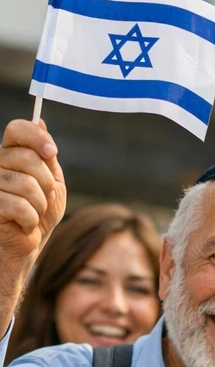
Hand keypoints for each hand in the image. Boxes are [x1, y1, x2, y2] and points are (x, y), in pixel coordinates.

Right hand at [0, 118, 65, 269]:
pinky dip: (30, 220)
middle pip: (27, 158)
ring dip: (39, 205)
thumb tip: (39, 120)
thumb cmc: (40, 213)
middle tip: (44, 198)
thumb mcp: (52, 183)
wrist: (28, 246)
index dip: (36, 137)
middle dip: (46, 183)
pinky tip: (24, 225)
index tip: (51, 153)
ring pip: (26, 184)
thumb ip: (46, 157)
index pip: (17, 129)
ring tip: (33, 214)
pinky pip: (19, 206)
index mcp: (11, 154)